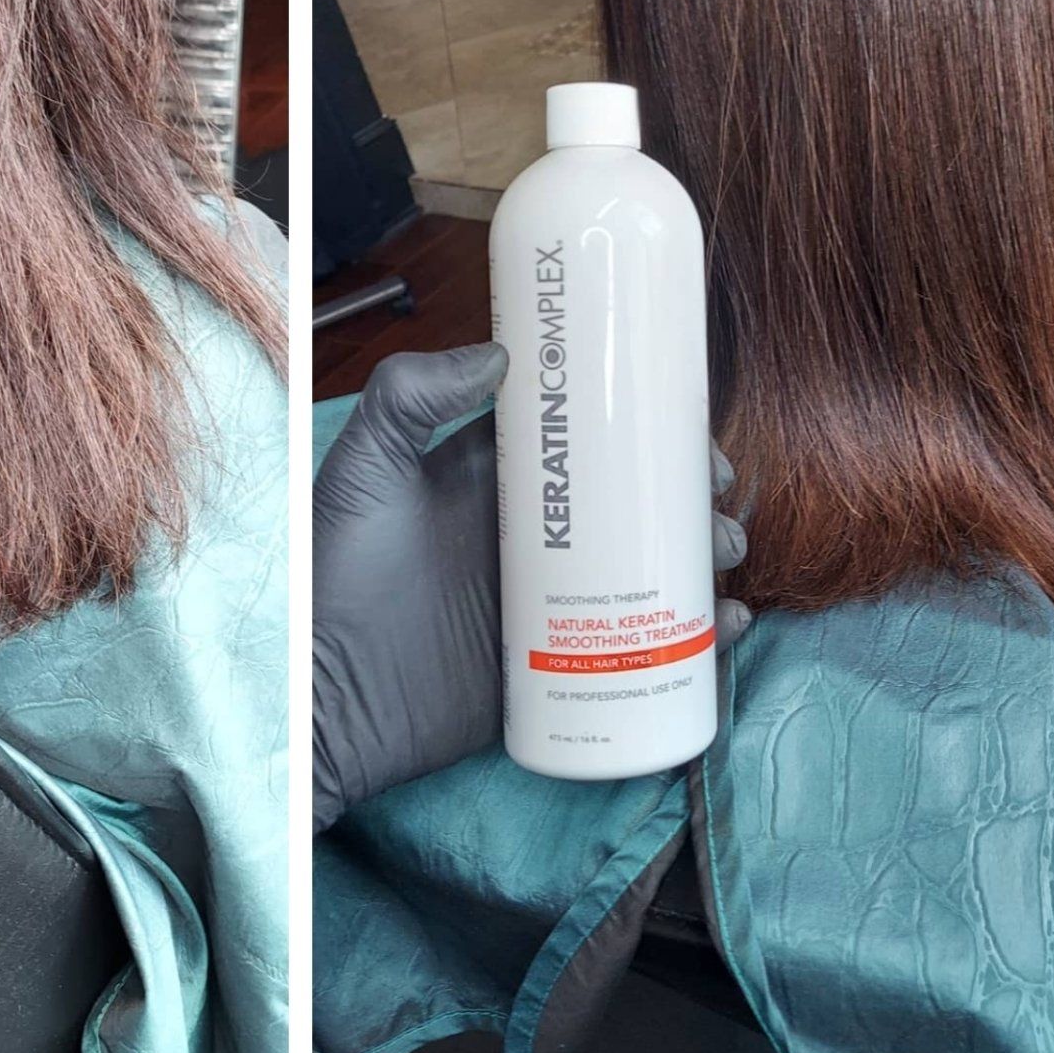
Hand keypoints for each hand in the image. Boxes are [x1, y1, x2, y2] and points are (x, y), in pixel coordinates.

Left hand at [314, 346, 751, 831]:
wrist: (328, 699)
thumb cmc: (337, 577)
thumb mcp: (363, 472)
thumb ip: (408, 399)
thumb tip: (499, 353)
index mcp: (495, 480)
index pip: (584, 439)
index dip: (642, 427)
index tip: (688, 425)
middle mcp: (534, 535)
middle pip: (632, 503)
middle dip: (688, 496)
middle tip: (718, 502)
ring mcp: (551, 603)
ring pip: (648, 570)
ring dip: (702, 558)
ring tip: (723, 558)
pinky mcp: (562, 667)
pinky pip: (641, 649)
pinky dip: (694, 640)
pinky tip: (725, 628)